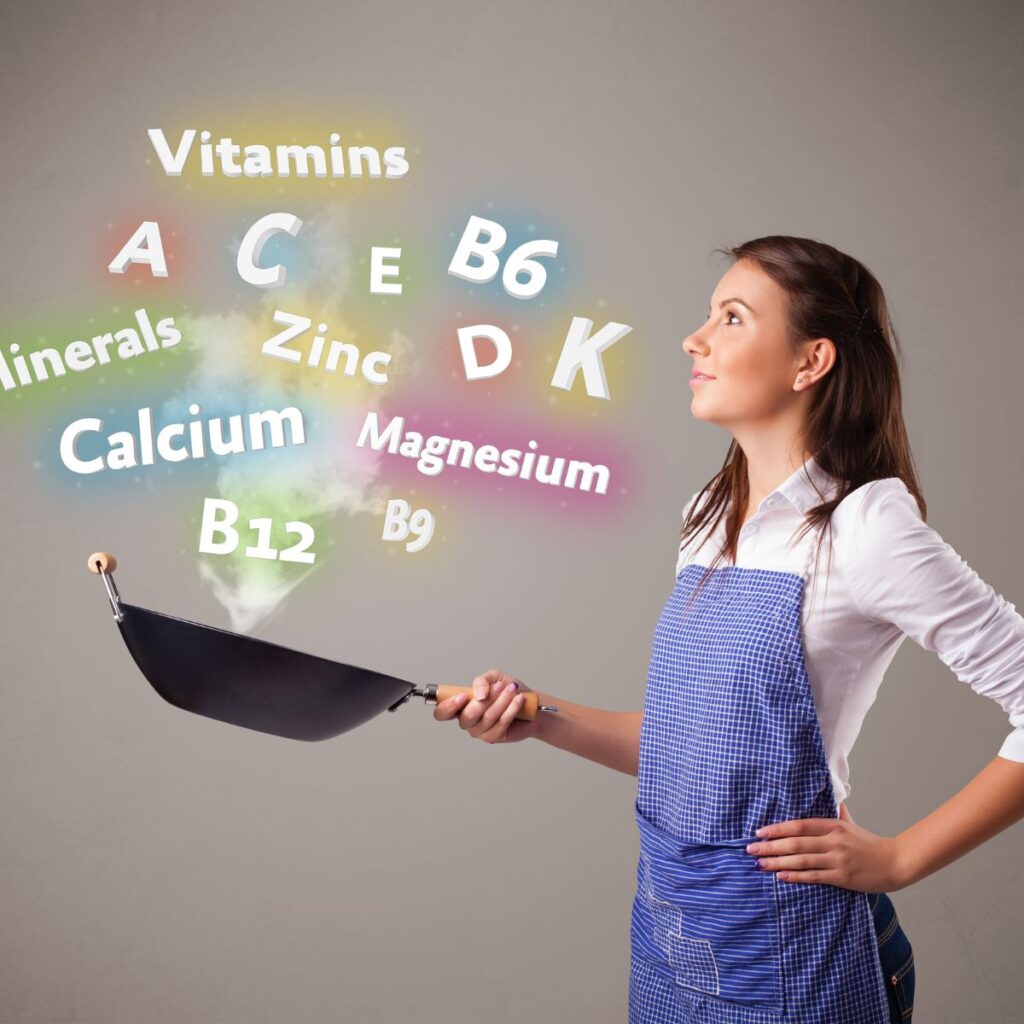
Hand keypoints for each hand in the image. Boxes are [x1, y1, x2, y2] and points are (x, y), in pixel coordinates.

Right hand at [432, 668, 542, 744]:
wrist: (530, 703)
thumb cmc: (509, 690)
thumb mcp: (493, 678)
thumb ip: (482, 681)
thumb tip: (478, 694)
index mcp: (461, 706)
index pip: (442, 713)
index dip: (448, 706)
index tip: (463, 696)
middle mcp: (467, 721)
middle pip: (468, 716)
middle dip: (487, 699)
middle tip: (500, 686)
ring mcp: (479, 731)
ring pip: (486, 718)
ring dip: (502, 701)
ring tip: (512, 690)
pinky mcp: (493, 737)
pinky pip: (500, 725)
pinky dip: (510, 710)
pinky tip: (518, 700)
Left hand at [744, 802, 909, 891]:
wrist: (894, 862)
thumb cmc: (869, 844)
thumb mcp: (850, 824)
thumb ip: (836, 812)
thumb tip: (828, 796)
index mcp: (833, 825)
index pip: (799, 825)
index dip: (777, 828)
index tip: (759, 832)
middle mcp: (833, 841)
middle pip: (795, 843)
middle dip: (770, 846)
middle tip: (750, 849)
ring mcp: (837, 860)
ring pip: (801, 860)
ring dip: (777, 862)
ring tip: (760, 863)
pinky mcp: (842, 877)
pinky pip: (814, 876)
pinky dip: (795, 876)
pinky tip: (781, 875)